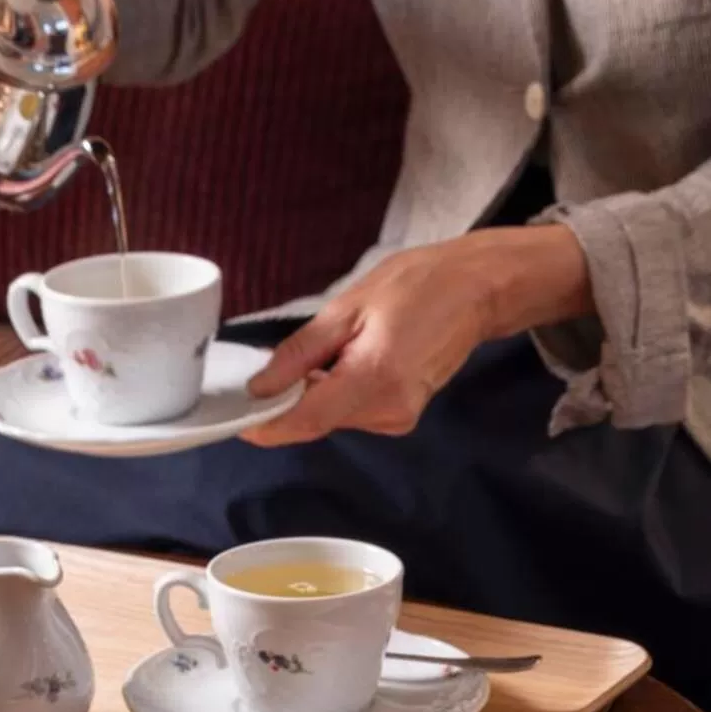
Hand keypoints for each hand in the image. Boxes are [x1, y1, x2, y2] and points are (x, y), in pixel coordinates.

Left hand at [243, 226, 591, 445]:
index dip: (266, 425)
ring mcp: (398, 417)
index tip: (235, 419)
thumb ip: (300, 353)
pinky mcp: (402, 416)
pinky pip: (352, 413)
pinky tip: (346, 363)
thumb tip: (261, 387)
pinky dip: (336, 394)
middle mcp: (388, 409)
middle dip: (288, 402)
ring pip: (333, 419)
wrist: (475, 290)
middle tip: (273, 369)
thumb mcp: (347, 308)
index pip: (306, 420)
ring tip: (328, 351)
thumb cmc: (416, 286)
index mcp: (374, 378)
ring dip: (314, 395)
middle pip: (316, 422)